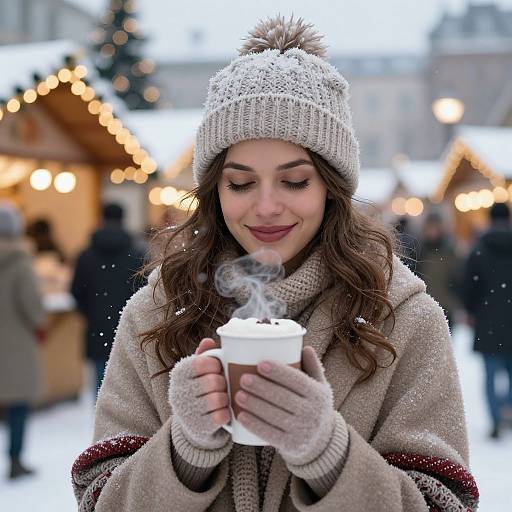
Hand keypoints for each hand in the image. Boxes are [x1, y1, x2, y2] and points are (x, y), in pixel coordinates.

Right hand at [169, 338, 230, 448]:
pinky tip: (225, 411)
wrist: (194, 421)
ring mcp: (186, 412)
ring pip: (217, 399)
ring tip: (225, 397)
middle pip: (212, 382)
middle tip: (224, 385)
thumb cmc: (201, 387)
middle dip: (224, 382)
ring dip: (226, 398)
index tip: (218, 369)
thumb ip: (205, 354)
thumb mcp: (200, 369)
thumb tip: (208, 341)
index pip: (200, 363)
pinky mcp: (197, 428)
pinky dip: (227, 413)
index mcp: (179, 373)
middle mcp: (177, 392)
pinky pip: (221, 417)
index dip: (216, 365)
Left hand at [234, 346, 334, 464]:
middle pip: (283, 398)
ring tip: (238, 394)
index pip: (298, 381)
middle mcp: (313, 413)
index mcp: (318, 394)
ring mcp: (302, 431)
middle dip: (261, 388)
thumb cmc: (314, 405)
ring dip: (254, 405)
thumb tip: (304, 346)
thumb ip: (312, 366)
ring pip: (274, 416)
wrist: (322, 442)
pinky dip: (254, 425)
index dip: (279, 372)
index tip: (260, 364)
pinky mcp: (291, 446)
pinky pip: (270, 434)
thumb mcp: (319, 386)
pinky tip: (241, 416)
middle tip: (243, 379)